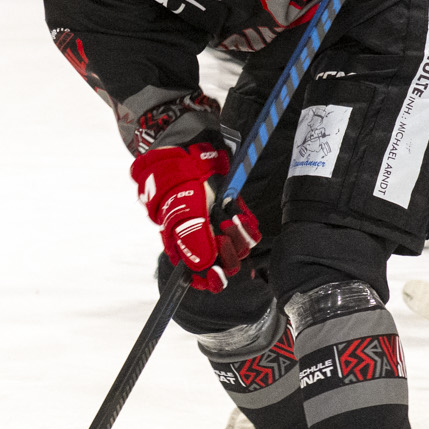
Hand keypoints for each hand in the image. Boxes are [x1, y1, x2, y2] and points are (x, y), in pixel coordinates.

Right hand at [131, 141, 260, 292]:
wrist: (190, 149)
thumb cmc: (179, 181)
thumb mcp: (183, 211)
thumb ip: (193, 240)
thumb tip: (203, 268)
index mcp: (182, 242)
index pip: (198, 273)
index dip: (209, 279)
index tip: (216, 277)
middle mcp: (202, 237)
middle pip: (222, 264)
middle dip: (226, 254)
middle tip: (221, 237)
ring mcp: (219, 224)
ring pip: (238, 249)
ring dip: (238, 237)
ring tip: (229, 219)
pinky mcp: (234, 211)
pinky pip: (249, 231)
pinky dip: (248, 227)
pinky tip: (240, 215)